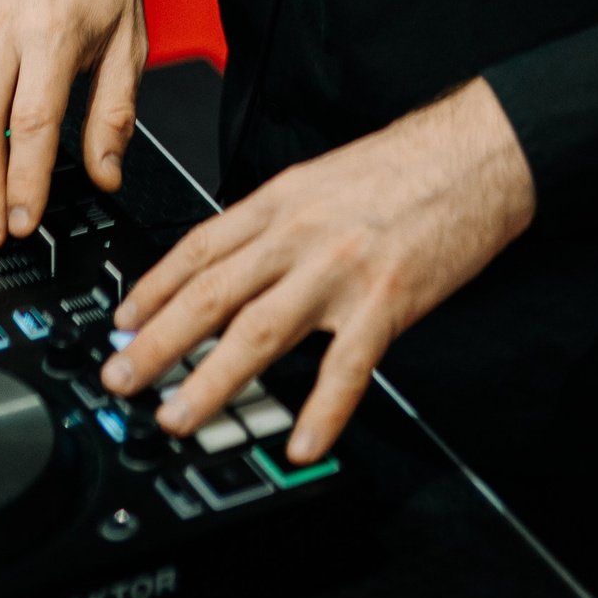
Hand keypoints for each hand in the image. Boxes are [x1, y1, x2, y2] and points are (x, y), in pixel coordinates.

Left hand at [100, 77, 535, 463]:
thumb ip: (277, 222)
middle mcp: (300, 233)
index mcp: (282, 201)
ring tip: (177, 417)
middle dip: (157, 340)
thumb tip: (233, 262)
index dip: (152, 288)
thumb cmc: (405, 167)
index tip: (121, 322)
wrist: (476, 154)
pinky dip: (323, 411)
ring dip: (211, 381)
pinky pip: (346, 367)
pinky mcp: (388, 300)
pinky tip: (303, 443)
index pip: (199, 247)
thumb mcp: (322, 179)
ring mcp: (340, 269)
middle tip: (120, 377)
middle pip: (211, 293)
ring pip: (259, 331)